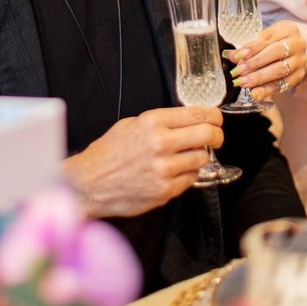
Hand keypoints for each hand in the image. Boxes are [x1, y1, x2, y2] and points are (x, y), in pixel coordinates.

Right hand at [62, 106, 222, 218]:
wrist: (89, 183)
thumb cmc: (108, 152)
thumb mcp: (131, 124)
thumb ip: (159, 122)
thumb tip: (186, 121)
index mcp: (152, 122)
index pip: (196, 114)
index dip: (213, 116)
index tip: (217, 119)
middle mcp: (161, 143)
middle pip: (207, 134)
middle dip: (217, 135)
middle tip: (216, 137)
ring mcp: (164, 169)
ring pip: (202, 158)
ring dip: (200, 156)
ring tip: (188, 155)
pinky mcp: (165, 191)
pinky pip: (190, 179)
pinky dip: (187, 174)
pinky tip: (175, 171)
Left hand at [223, 20, 306, 99]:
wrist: (298, 48)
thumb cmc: (276, 40)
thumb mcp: (265, 36)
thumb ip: (249, 45)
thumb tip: (229, 55)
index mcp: (287, 29)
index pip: (268, 37)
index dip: (251, 47)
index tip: (236, 56)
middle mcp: (297, 44)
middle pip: (275, 53)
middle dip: (254, 63)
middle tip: (237, 71)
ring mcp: (299, 61)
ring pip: (279, 70)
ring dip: (259, 78)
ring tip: (242, 82)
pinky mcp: (299, 76)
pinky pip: (282, 85)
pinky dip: (267, 90)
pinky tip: (254, 94)